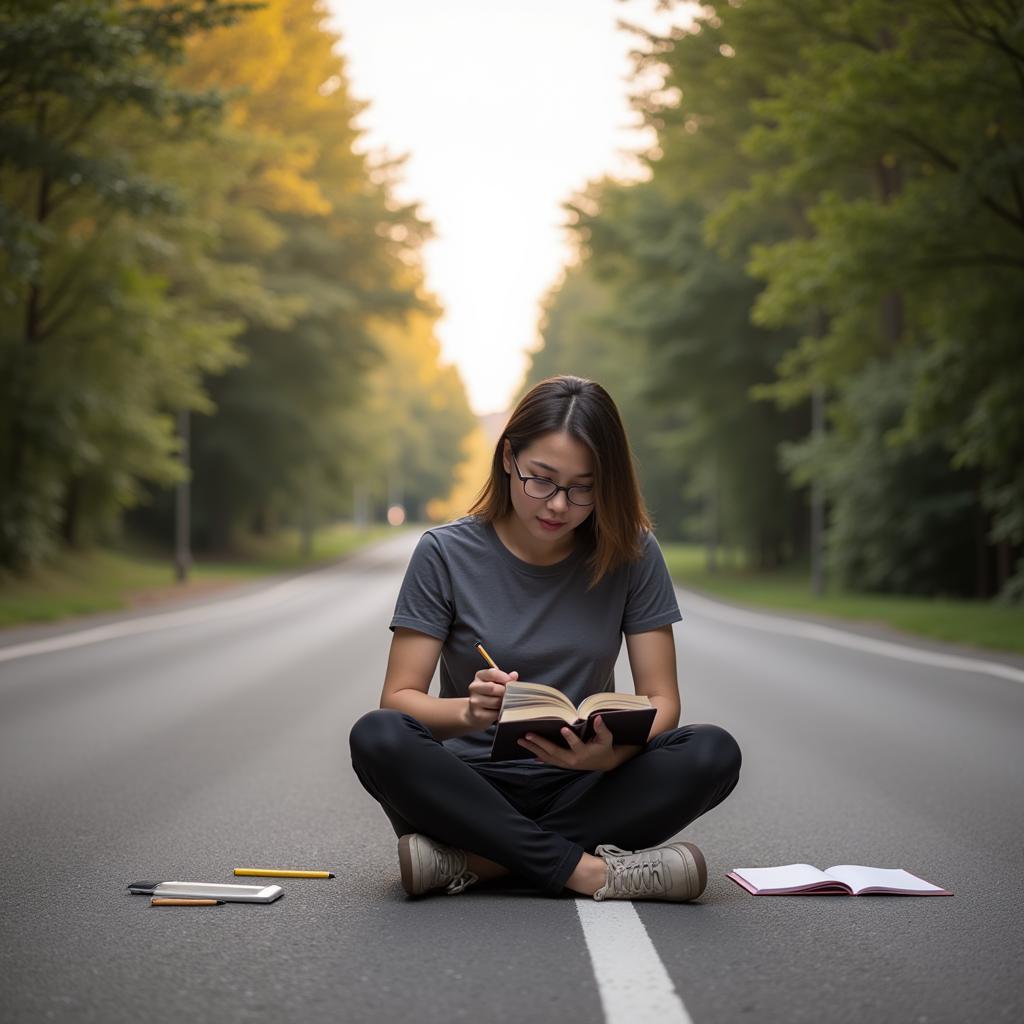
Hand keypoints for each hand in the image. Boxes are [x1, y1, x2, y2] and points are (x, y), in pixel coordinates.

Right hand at [463, 668, 518, 729]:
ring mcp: (475, 701)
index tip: (511, 682)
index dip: (504, 677)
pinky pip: (495, 713)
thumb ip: (505, 678)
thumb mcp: (497, 682)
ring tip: (506, 703)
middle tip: (511, 695)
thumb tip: (514, 675)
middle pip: (493, 688)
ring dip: (504, 703)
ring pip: (495, 702)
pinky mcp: (478, 714)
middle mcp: (474, 687)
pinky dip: (501, 713)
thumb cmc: (490, 694)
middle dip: (505, 692)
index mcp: (479, 676)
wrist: (477, 711)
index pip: (492, 673)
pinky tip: (501, 711)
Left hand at [517, 716, 640, 771]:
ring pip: (548, 757)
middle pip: (554, 752)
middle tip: (527, 734)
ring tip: (521, 741)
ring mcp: (566, 764)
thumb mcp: (607, 738)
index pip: (576, 745)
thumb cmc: (604, 747)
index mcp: (584, 752)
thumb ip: (602, 729)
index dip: (570, 738)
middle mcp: (573, 760)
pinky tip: (529, 752)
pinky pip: (549, 760)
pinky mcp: (563, 764)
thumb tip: (597, 717)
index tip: (564, 729)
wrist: (604, 763)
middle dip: (540, 743)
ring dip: (534, 749)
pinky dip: (539, 756)